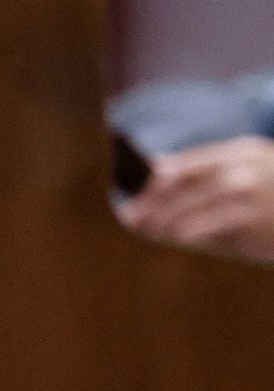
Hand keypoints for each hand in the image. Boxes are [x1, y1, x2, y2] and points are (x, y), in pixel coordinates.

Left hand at [120, 136, 273, 262]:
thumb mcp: (249, 174)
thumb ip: (208, 176)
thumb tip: (158, 172)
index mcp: (240, 152)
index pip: (187, 164)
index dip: (155, 183)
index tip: (134, 199)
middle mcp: (246, 165)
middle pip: (186, 182)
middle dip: (154, 202)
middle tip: (132, 220)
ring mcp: (253, 189)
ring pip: (197, 201)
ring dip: (168, 218)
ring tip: (152, 232)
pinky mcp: (257, 216)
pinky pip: (216, 223)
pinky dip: (192, 230)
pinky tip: (178, 239)